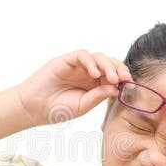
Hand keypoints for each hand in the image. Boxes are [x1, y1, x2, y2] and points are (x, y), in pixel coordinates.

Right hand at [16, 49, 132, 126]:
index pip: (114, 76)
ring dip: (108, 65)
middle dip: (120, 69)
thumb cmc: (56, 110)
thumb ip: (98, 96)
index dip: (124, 78)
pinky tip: (94, 74)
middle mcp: (87, 73)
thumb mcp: (83, 106)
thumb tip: (117, 88)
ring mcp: (77, 66)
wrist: (33, 109)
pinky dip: (90, 62)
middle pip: (109, 64)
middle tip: (125, 79)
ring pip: (98, 57)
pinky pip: (82, 55)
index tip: (132, 86)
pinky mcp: (65, 61)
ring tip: (112, 77)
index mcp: (94, 85)